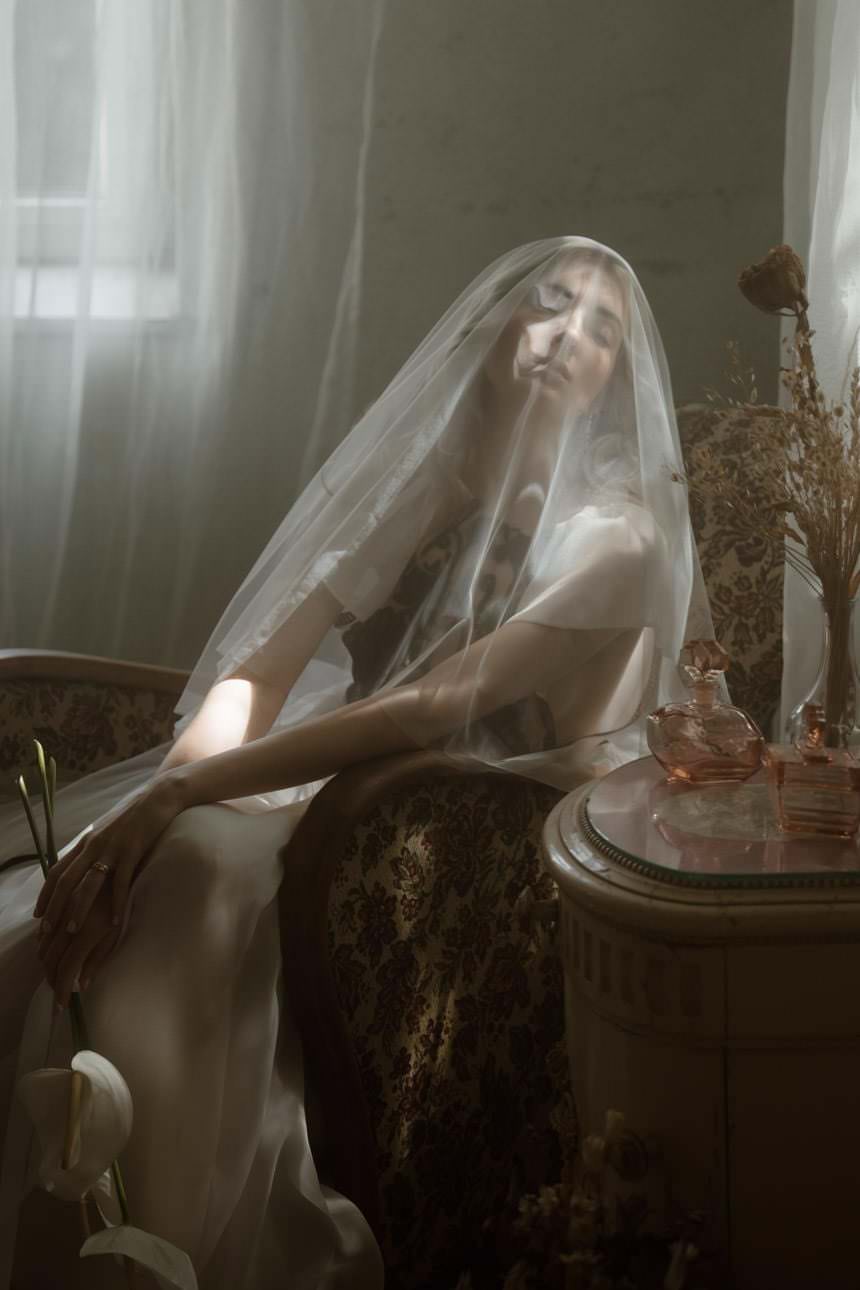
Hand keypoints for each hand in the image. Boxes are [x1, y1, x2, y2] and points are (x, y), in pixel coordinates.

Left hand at [34, 773, 185, 941]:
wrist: (159, 795)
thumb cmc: (135, 814)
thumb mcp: (107, 829)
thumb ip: (95, 846)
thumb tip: (84, 865)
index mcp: (86, 841)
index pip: (57, 871)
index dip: (45, 894)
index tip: (38, 915)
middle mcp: (94, 844)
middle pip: (66, 880)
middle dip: (55, 907)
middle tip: (47, 931)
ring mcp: (113, 847)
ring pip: (89, 884)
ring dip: (78, 909)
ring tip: (73, 931)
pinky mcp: (133, 850)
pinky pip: (121, 882)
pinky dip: (117, 904)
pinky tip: (115, 921)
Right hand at [39, 882, 119, 1007]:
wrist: (119, 872)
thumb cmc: (124, 905)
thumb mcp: (116, 934)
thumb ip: (98, 959)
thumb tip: (83, 984)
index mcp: (86, 935)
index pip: (66, 971)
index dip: (61, 992)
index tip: (61, 1007)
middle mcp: (69, 925)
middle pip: (51, 961)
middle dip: (52, 981)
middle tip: (58, 993)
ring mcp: (62, 914)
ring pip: (44, 946)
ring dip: (46, 965)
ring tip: (55, 976)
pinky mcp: (59, 906)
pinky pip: (44, 930)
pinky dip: (44, 946)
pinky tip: (50, 953)